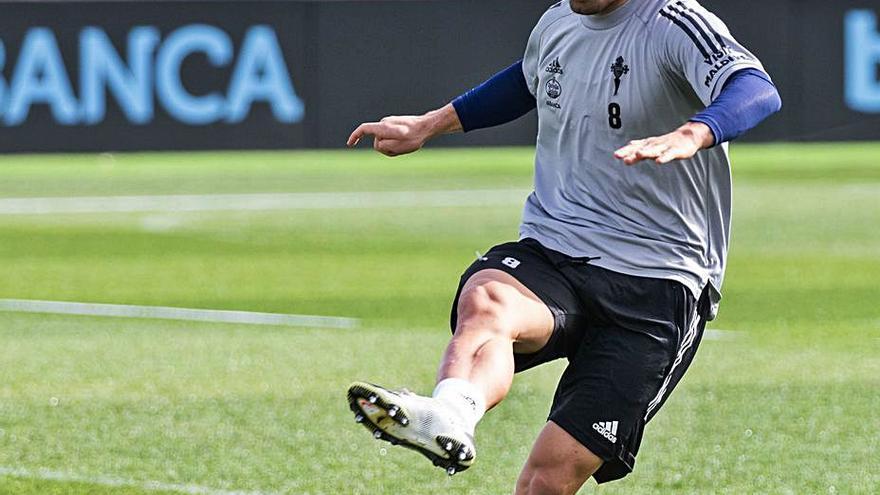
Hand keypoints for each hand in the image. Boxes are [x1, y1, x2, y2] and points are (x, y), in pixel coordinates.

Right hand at [346, 104, 461, 156]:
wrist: (428, 127)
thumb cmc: (415, 137)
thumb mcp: (399, 146)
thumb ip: (384, 146)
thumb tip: (377, 144)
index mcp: (384, 127)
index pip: (364, 129)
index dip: (355, 136)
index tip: (350, 144)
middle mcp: (385, 123)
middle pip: (377, 141)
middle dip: (386, 148)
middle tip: (401, 148)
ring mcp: (390, 124)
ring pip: (385, 141)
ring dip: (392, 147)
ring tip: (406, 145)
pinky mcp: (395, 126)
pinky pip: (391, 139)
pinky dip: (396, 144)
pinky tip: (407, 144)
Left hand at [614, 122, 714, 164]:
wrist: (689, 137)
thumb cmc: (669, 141)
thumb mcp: (652, 144)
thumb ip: (641, 146)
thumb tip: (629, 144)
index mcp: (649, 144)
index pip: (635, 147)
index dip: (626, 150)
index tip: (616, 155)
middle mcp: (655, 144)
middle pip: (641, 148)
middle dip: (631, 152)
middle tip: (621, 155)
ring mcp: (665, 147)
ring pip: (654, 150)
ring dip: (646, 152)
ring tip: (638, 155)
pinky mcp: (676, 150)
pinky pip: (669, 154)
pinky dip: (664, 157)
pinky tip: (659, 161)